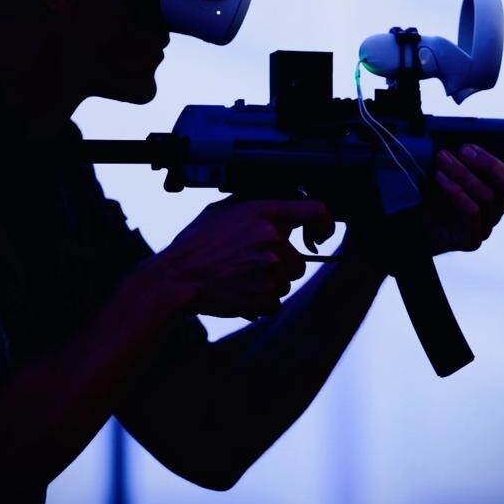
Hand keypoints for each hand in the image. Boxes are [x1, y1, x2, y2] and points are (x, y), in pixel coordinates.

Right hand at [158, 197, 335, 318]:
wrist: (179, 278)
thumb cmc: (196, 244)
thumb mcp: (222, 210)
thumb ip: (252, 205)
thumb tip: (275, 202)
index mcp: (265, 213)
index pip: (315, 211)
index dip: (324, 224)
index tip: (321, 235)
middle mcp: (272, 239)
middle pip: (298, 260)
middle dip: (281, 265)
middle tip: (251, 264)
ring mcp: (271, 268)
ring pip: (287, 282)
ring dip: (270, 283)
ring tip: (240, 277)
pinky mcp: (266, 295)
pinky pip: (275, 301)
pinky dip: (261, 301)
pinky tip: (239, 291)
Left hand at [424, 144, 503, 255]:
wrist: (412, 218)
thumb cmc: (436, 187)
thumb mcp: (455, 167)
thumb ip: (472, 155)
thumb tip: (479, 135)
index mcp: (502, 192)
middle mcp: (498, 210)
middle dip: (490, 165)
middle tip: (466, 149)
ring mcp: (487, 226)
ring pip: (487, 196)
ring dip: (463, 173)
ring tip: (443, 158)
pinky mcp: (471, 239)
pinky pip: (472, 211)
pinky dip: (456, 190)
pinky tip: (440, 177)